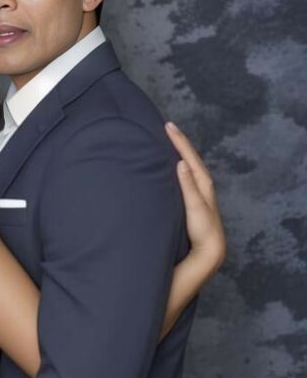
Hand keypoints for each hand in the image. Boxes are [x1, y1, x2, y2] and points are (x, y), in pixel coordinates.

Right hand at [166, 121, 226, 274]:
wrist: (210, 250)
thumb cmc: (203, 230)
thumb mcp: (195, 207)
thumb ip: (188, 186)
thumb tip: (182, 162)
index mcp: (203, 183)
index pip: (189, 157)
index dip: (179, 141)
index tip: (168, 126)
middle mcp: (202, 185)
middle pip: (191, 158)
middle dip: (180, 142)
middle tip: (168, 127)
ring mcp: (198, 193)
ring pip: (189, 166)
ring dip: (180, 153)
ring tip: (169, 142)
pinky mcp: (193, 201)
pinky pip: (186, 176)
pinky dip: (180, 166)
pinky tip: (173, 167)